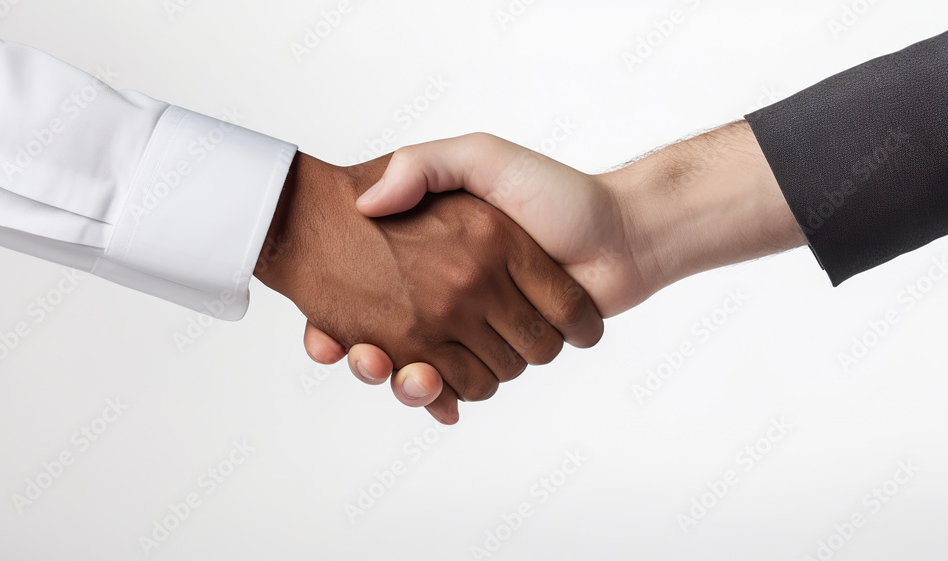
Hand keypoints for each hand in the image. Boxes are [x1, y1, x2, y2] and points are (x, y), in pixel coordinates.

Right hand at [307, 124, 805, 403]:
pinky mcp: (501, 354)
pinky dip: (440, 399)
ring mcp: (472, 326)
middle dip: (369, 358)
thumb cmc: (554, 192)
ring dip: (404, 381)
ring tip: (395, 370)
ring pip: (419, 370)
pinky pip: (459, 388)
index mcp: (433, 252)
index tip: (326, 328)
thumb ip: (425, 164)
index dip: (336, 314)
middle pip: (385, 340)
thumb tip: (366, 203)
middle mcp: (446, 292)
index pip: (365, 288)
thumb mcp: (482, 158)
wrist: (622, 236)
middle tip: (362, 355)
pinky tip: (435, 398)